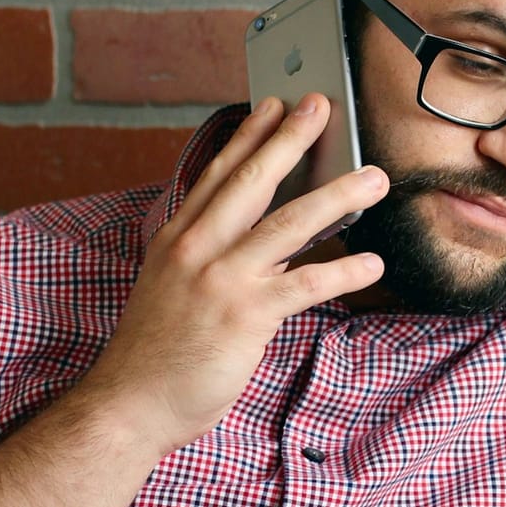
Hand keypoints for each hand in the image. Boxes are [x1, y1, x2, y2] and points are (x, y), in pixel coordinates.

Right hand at [80, 94, 387, 455]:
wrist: (131, 403)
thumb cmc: (159, 352)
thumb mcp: (177, 289)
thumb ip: (218, 260)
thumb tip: (270, 243)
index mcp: (178, 239)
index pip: (217, 175)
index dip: (249, 137)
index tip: (272, 104)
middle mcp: (197, 249)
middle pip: (252, 182)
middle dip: (290, 139)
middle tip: (322, 106)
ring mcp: (221, 279)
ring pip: (288, 224)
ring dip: (337, 196)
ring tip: (374, 178)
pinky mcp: (246, 315)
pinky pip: (306, 285)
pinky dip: (344, 271)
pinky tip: (374, 263)